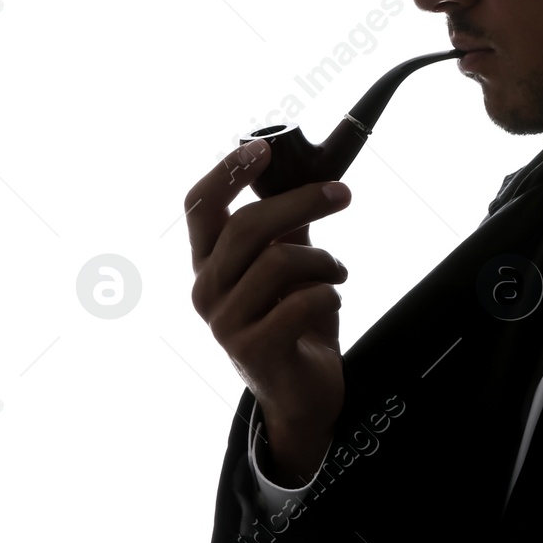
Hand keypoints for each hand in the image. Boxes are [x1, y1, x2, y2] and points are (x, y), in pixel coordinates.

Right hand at [187, 139, 350, 483]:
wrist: (303, 394)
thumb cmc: (295, 321)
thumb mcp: (291, 265)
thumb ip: (289, 225)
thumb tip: (302, 170)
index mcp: (209, 263)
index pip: (199, 207)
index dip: (227, 172)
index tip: (264, 148)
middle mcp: (206, 290)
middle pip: (247, 227)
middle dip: (301, 202)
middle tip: (342, 194)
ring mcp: (225, 324)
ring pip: (279, 262)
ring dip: (324, 261)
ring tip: (339, 271)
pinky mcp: (253, 351)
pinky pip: (302, 302)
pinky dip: (330, 294)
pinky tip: (333, 300)